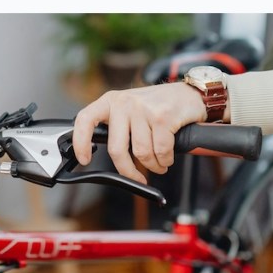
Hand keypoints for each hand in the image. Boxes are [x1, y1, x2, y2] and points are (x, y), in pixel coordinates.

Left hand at [72, 83, 206, 183]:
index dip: (81, 142)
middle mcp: (124, 103)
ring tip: (159, 163)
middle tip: (138, 178)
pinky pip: (160, 151)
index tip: (85, 159)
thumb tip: (104, 155)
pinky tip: (168, 157)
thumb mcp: (131, 109)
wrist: (191, 94)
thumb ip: (117, 127)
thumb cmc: (160, 106)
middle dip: (128, 171)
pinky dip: (165, 160)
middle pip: (117, 149)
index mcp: (111, 101)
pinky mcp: (162, 117)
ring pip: (142, 153)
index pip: (85, 119)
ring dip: (153, 165)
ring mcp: (143, 109)